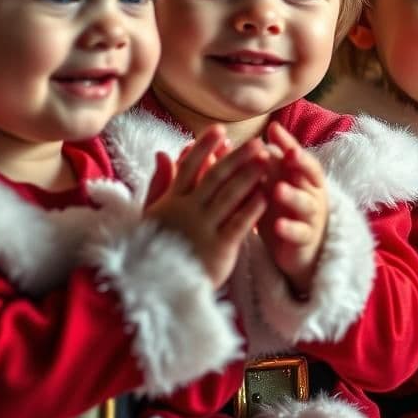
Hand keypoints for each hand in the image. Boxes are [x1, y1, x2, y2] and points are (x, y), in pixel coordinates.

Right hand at [145, 127, 267, 288]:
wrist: (156, 287)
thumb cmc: (153, 249)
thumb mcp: (150, 215)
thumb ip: (158, 184)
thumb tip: (162, 153)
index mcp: (171, 201)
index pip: (189, 167)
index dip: (205, 147)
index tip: (220, 130)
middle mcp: (187, 210)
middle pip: (215, 177)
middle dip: (237, 157)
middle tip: (256, 142)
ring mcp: (203, 229)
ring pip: (229, 196)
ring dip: (249, 176)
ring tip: (266, 161)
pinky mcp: (218, 248)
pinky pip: (239, 224)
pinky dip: (253, 209)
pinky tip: (267, 195)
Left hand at [260, 122, 330, 295]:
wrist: (297, 250)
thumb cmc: (281, 211)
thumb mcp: (267, 187)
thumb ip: (253, 167)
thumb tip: (223, 144)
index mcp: (300, 177)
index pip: (296, 155)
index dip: (287, 142)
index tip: (273, 129)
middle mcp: (310, 192)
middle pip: (310, 174)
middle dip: (301, 162)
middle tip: (290, 153)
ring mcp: (311, 216)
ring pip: (306, 203)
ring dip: (293, 196)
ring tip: (278, 189)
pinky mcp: (306, 239)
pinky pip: (301, 233)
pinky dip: (290, 229)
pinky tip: (278, 225)